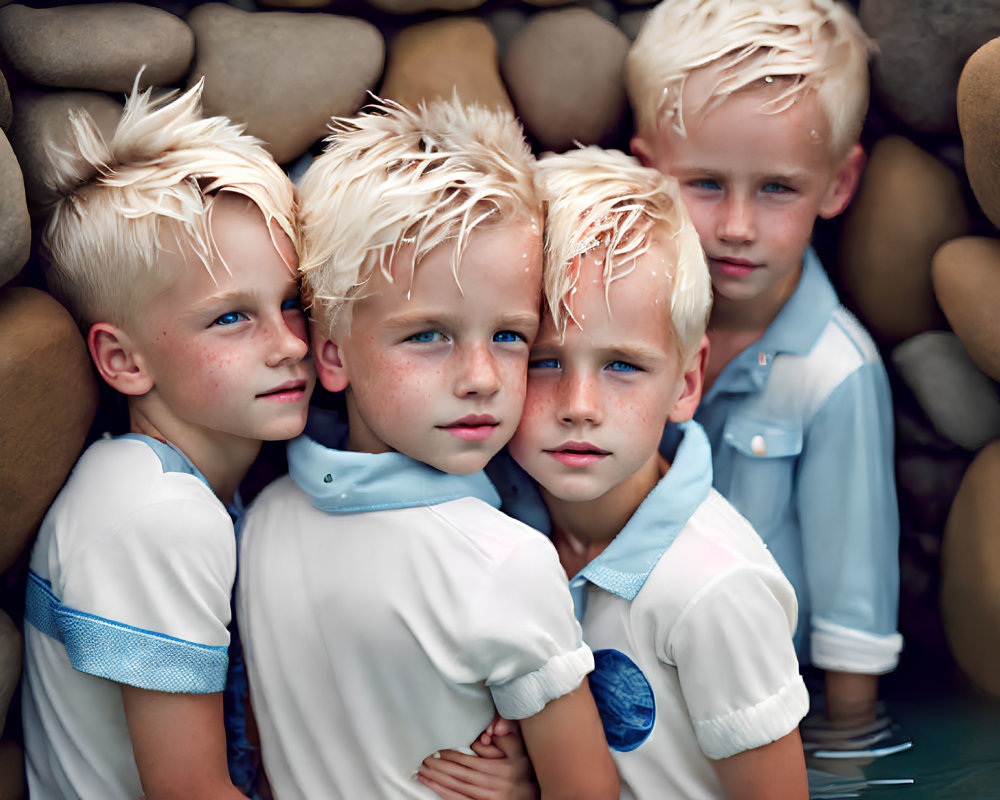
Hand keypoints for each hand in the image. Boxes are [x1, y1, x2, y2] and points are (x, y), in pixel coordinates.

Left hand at [416, 720, 537, 799]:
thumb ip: (507, 737)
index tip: (437, 752)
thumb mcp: (518, 753)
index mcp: (500, 770)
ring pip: (455, 788)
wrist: (528, 797)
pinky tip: (433, 786)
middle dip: (439, 767)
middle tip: (424, 761)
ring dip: (437, 779)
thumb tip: (495, 726)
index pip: (469, 762)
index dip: (450, 756)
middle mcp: (492, 785)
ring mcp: (486, 799)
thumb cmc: (520, 773)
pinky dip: (442, 792)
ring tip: (423, 772)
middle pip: (458, 775)